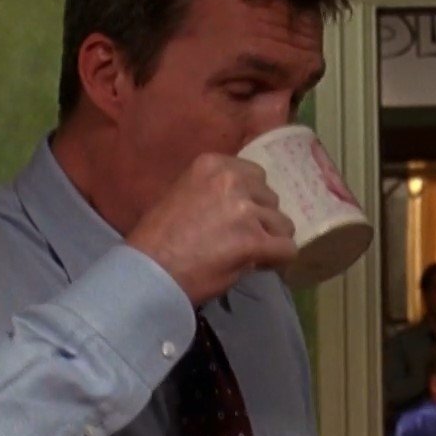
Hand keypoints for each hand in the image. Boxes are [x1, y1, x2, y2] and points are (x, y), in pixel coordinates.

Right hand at [126, 153, 297, 304]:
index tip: (240, 219)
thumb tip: (248, 204)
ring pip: (282, 224)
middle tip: (242, 240)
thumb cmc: (158, 239)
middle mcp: (232, 180)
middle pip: (271, 199)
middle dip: (261, 220)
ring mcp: (244, 210)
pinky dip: (278, 260)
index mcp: (212, 164)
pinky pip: (287, 249)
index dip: (252, 200)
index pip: (255, 176)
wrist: (148, 271)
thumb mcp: (185, 195)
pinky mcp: (254, 241)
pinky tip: (259, 265)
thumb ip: (217, 192)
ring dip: (269, 241)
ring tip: (247, 255)